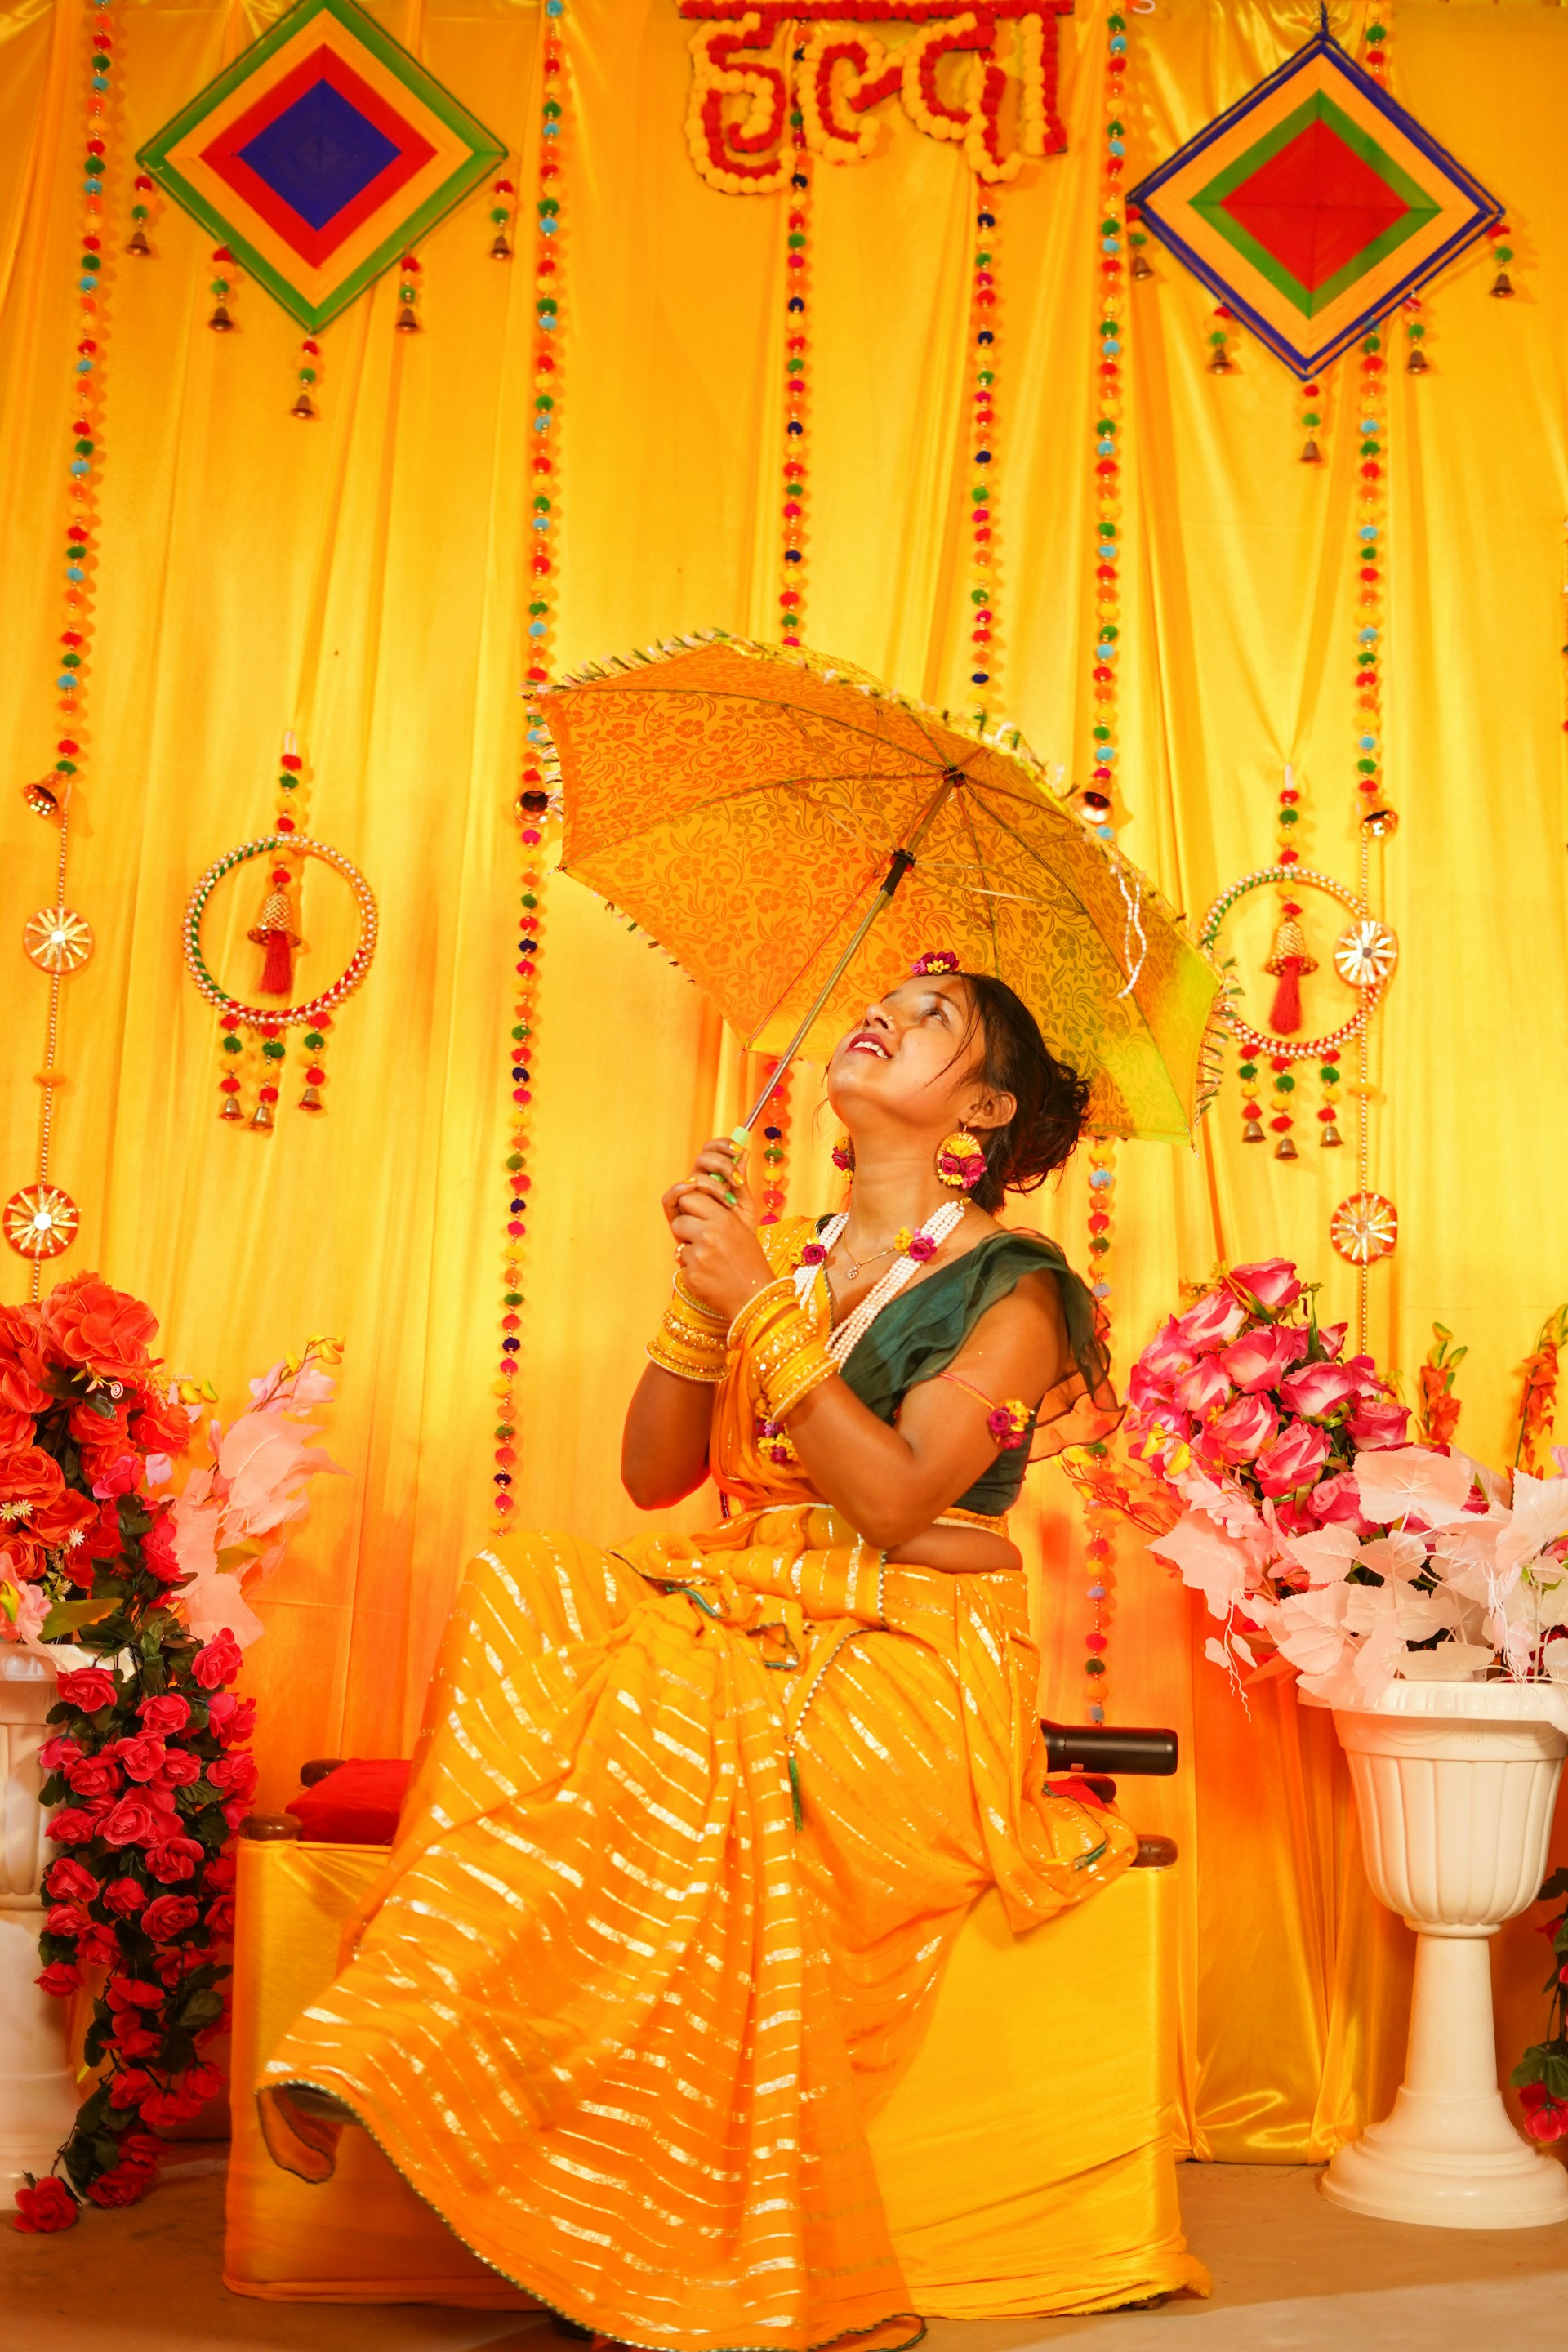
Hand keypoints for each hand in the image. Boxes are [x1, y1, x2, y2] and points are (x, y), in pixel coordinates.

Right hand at [659, 1136, 752, 1234]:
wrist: (734, 1262)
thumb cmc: (739, 1234)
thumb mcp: (745, 1205)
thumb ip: (741, 1180)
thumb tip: (744, 1151)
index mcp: (716, 1178)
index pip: (714, 1151)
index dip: (723, 1145)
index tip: (738, 1150)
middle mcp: (699, 1185)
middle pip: (703, 1158)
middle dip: (721, 1164)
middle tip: (737, 1180)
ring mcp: (687, 1198)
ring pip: (691, 1176)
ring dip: (710, 1181)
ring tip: (727, 1196)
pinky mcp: (676, 1215)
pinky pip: (670, 1198)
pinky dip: (679, 1189)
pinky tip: (692, 1186)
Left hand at [662, 1138, 772, 1322]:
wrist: (754, 1297)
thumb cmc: (750, 1259)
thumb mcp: (747, 1223)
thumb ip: (737, 1191)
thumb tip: (742, 1155)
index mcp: (724, 1219)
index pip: (691, 1197)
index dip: (694, 1205)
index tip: (702, 1214)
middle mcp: (709, 1235)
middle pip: (679, 1218)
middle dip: (687, 1226)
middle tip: (702, 1236)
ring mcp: (698, 1256)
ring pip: (679, 1242)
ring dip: (689, 1248)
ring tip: (709, 1257)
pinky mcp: (691, 1275)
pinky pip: (681, 1263)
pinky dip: (692, 1268)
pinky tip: (710, 1274)